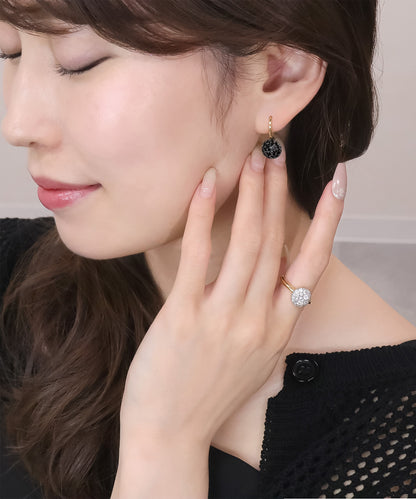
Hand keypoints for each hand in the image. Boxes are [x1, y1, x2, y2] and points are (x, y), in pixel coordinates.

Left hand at [120, 144, 344, 446]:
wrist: (171, 434)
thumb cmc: (209, 393)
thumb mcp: (254, 358)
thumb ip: (266, 317)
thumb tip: (271, 278)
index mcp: (279, 328)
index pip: (312, 264)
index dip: (328, 221)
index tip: (337, 184)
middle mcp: (259, 319)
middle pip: (277, 243)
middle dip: (279, 193)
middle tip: (277, 154)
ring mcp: (224, 318)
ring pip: (248, 244)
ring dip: (253, 196)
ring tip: (254, 160)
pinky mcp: (185, 317)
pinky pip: (198, 257)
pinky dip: (202, 217)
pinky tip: (205, 185)